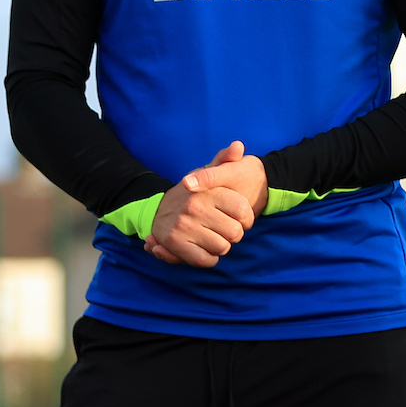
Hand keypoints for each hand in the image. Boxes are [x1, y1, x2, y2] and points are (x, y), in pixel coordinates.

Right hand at [145, 142, 267, 265]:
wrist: (159, 208)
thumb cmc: (193, 193)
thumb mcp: (208, 172)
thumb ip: (225, 159)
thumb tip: (238, 146)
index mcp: (208, 191)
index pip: (244, 211)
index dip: (246, 219)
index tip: (240, 218)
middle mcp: (195, 207)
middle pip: (235, 233)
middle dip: (234, 234)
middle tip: (224, 228)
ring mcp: (183, 226)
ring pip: (222, 247)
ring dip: (221, 246)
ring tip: (214, 236)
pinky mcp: (175, 244)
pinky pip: (205, 260)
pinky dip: (209, 258)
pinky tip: (206, 249)